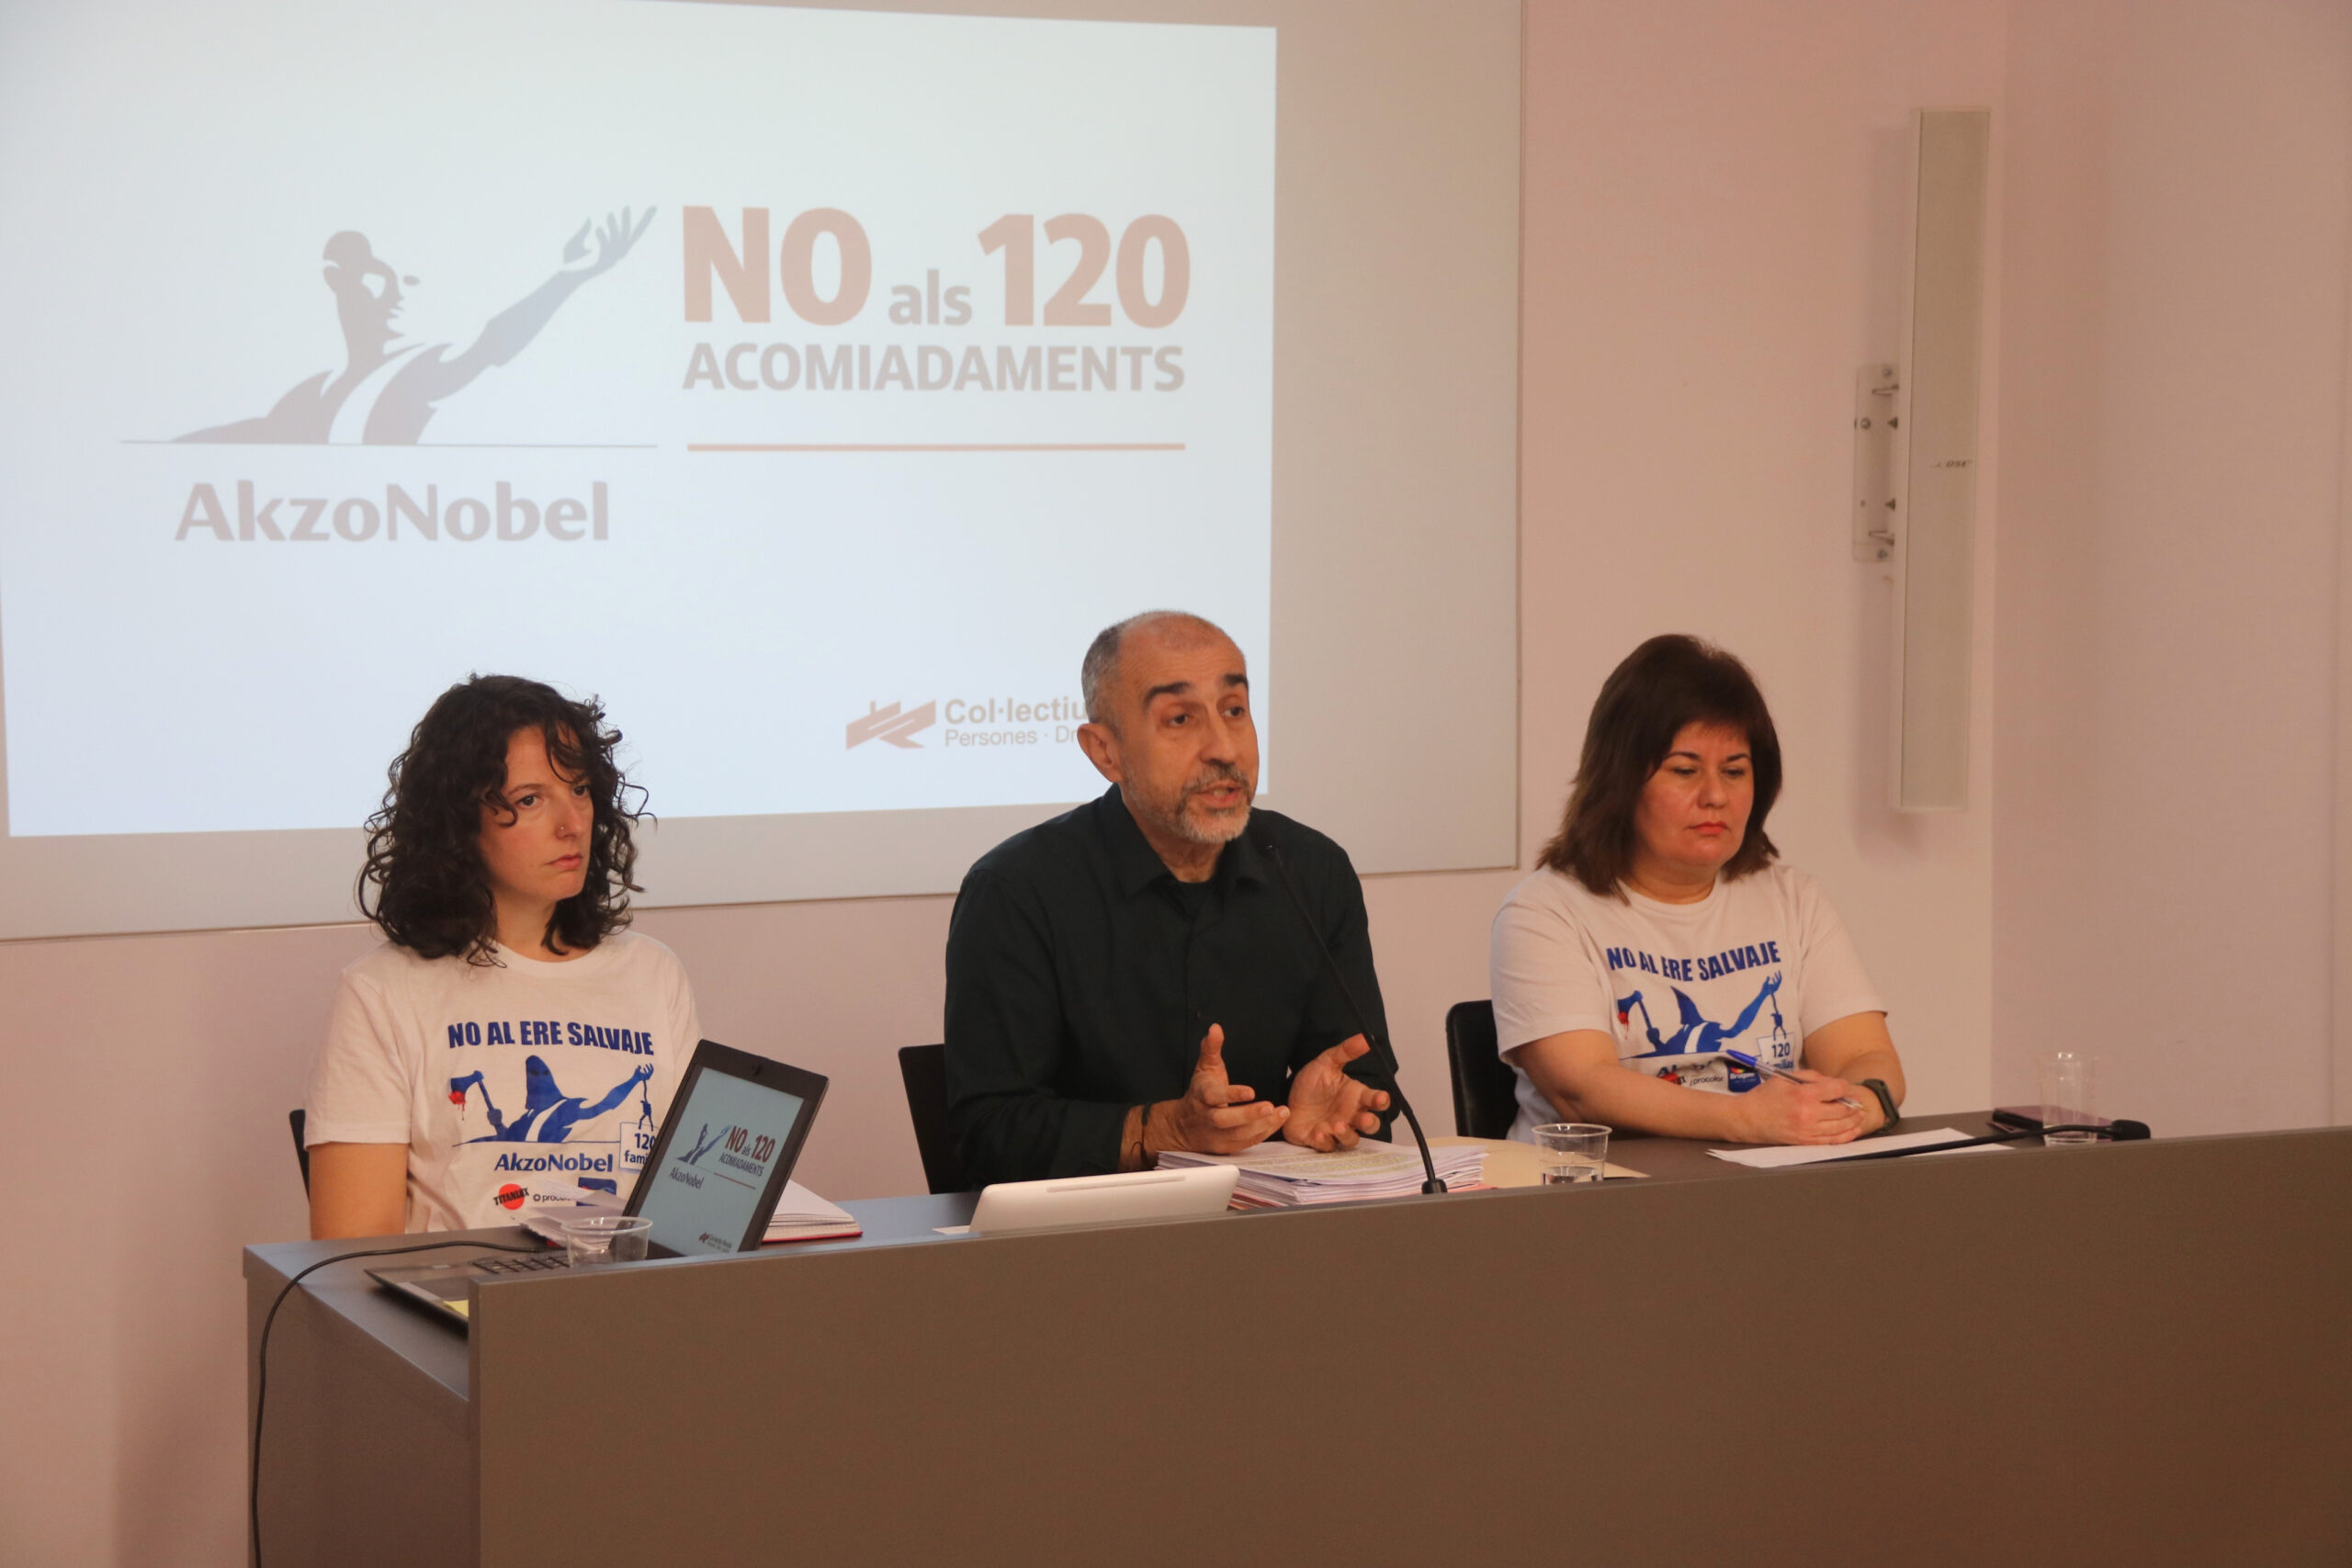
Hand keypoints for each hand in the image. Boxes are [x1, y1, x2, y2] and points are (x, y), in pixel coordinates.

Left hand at [562, 207, 657, 274]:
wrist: (563, 277)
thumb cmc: (570, 261)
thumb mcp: (577, 241)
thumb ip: (584, 230)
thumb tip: (590, 218)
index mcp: (612, 250)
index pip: (630, 234)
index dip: (642, 222)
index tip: (653, 209)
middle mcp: (615, 256)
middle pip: (631, 236)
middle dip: (640, 222)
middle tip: (637, 207)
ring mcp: (610, 260)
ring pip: (618, 240)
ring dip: (615, 227)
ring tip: (609, 213)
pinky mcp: (602, 264)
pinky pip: (606, 247)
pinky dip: (603, 237)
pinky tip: (597, 228)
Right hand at [1152, 1025, 1286, 1154]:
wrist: (1183, 1126)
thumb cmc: (1200, 1093)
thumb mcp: (1204, 1068)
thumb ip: (1211, 1048)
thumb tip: (1216, 1028)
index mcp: (1202, 1096)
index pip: (1214, 1096)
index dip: (1232, 1095)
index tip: (1250, 1091)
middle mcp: (1207, 1117)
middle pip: (1226, 1120)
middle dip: (1248, 1115)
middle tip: (1270, 1107)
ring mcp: (1216, 1135)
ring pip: (1238, 1135)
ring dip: (1261, 1125)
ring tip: (1281, 1113)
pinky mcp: (1225, 1146)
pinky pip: (1244, 1143)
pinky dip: (1261, 1135)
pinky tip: (1276, 1123)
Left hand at [1280, 1035, 1391, 1151]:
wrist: (1288, 1095)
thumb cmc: (1314, 1083)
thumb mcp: (1327, 1062)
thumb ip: (1345, 1051)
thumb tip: (1365, 1038)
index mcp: (1356, 1097)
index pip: (1376, 1101)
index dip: (1381, 1100)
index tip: (1380, 1097)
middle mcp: (1350, 1116)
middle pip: (1370, 1125)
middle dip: (1369, 1123)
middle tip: (1363, 1118)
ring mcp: (1336, 1130)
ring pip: (1350, 1140)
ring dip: (1347, 1135)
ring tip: (1337, 1125)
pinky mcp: (1318, 1141)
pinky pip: (1326, 1147)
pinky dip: (1324, 1142)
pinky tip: (1318, 1134)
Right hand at [1733, 1069, 1864, 1144]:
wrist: (1747, 1119)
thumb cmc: (1765, 1096)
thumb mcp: (1784, 1077)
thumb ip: (1810, 1077)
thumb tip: (1832, 1083)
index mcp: (1802, 1094)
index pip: (1836, 1089)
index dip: (1844, 1087)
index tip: (1845, 1086)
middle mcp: (1808, 1113)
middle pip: (1843, 1109)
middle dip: (1854, 1104)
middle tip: (1858, 1102)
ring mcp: (1808, 1130)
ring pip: (1841, 1127)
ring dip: (1855, 1120)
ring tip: (1860, 1115)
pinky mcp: (1805, 1141)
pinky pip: (1832, 1141)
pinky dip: (1846, 1136)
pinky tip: (1853, 1130)